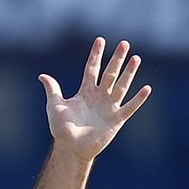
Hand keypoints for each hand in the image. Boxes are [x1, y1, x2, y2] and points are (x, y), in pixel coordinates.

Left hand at [38, 38, 151, 162]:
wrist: (71, 148)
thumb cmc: (62, 129)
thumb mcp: (55, 107)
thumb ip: (53, 90)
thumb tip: (42, 75)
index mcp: (85, 92)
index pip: (92, 69)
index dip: (95, 55)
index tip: (100, 40)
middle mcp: (99, 97)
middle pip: (110, 74)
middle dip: (117, 59)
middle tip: (124, 43)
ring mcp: (109, 107)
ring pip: (121, 86)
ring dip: (129, 73)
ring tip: (136, 58)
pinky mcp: (116, 120)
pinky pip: (129, 107)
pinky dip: (138, 99)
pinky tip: (146, 88)